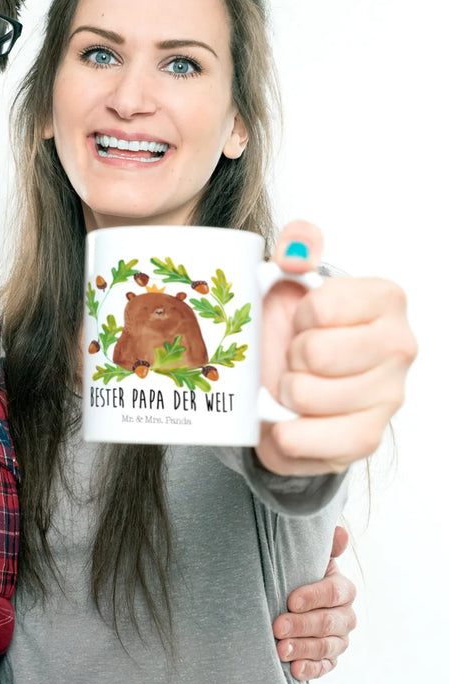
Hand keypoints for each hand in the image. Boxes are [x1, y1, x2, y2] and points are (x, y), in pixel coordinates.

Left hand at [255, 220, 415, 475]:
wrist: (284, 384)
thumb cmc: (292, 329)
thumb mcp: (288, 279)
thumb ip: (297, 248)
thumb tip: (299, 243)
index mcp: (384, 300)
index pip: (323, 307)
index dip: (298, 316)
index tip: (302, 320)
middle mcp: (399, 346)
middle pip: (316, 353)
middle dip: (290, 356)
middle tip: (295, 357)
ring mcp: (389, 395)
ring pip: (307, 395)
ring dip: (284, 392)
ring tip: (293, 385)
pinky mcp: (368, 438)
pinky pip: (317, 440)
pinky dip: (289, 434)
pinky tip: (288, 422)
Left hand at [273, 525, 356, 679]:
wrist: (291, 599)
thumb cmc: (298, 574)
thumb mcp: (308, 558)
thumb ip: (324, 546)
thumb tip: (340, 532)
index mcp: (343, 589)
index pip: (334, 593)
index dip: (313, 597)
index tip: (290, 600)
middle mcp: (346, 616)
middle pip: (329, 622)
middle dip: (302, 625)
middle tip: (277, 627)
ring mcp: (340, 639)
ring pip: (326, 647)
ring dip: (303, 649)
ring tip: (280, 650)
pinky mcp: (330, 659)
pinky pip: (325, 667)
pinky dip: (310, 669)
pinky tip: (294, 669)